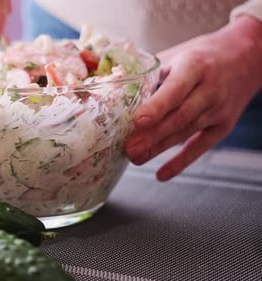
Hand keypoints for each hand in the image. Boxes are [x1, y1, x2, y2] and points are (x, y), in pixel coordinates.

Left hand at [125, 15, 261, 180]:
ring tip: (136, 158)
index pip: (175, 90)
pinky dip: (181, 162)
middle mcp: (209, 89)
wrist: (247, 55)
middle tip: (129, 148)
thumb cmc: (202, 55)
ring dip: (159, 148)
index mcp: (194, 66)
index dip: (156, 107)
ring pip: (186, 132)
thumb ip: (151, 73)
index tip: (138, 121)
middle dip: (152, 135)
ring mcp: (218, 110)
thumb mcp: (177, 55)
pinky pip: (200, 146)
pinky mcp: (223, 126)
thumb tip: (116, 92)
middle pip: (179, 116)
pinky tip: (161, 174)